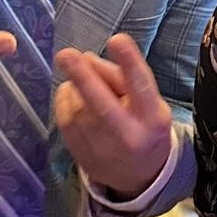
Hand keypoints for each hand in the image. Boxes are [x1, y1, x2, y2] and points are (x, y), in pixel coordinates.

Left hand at [54, 33, 172, 198]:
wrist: (139, 176)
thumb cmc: (144, 125)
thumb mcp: (148, 101)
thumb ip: (122, 77)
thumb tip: (86, 58)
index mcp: (151, 117)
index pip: (140, 86)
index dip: (129, 62)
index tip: (117, 39)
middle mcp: (128, 134)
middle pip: (102, 104)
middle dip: (83, 77)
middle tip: (66, 55)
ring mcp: (101, 148)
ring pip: (79, 108)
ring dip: (75, 86)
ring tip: (81, 80)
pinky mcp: (81, 154)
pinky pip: (64, 119)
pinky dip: (64, 100)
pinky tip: (72, 95)